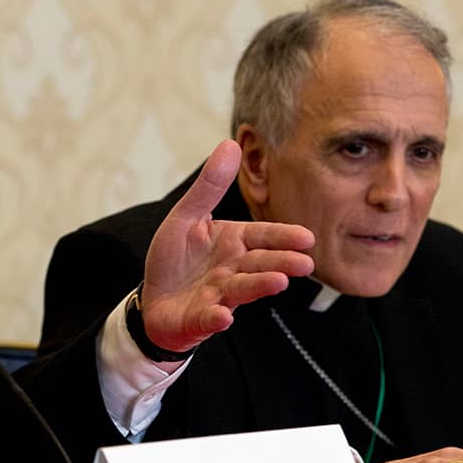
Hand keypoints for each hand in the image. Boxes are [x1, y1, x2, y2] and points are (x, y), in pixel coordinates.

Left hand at [140, 140, 314, 352]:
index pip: (261, 236)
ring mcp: (218, 295)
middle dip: (280, 262)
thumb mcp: (186, 217)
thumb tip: (230, 144)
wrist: (155, 302)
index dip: (282, 237)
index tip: (306, 237)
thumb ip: (208, 187)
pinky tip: (224, 317)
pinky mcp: (200, 319)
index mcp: (231, 242)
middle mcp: (231, 269)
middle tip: (304, 264)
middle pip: (259, 264)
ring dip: (259, 286)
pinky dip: (216, 318)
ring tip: (278, 282)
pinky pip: (209, 319)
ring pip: (241, 290)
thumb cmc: (175, 259)